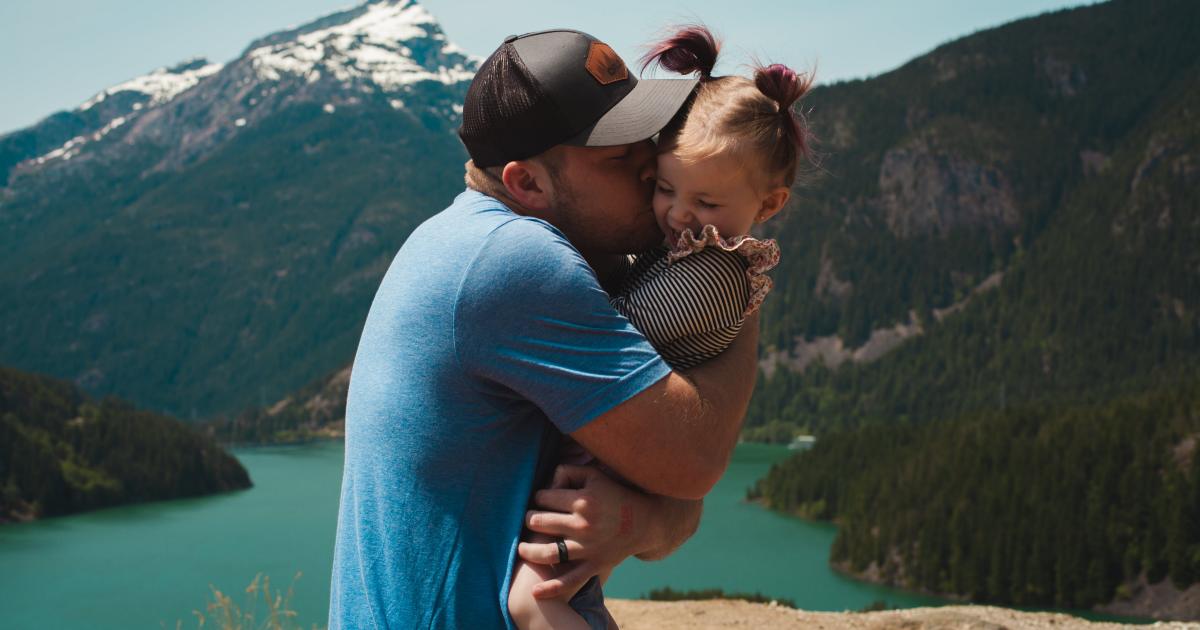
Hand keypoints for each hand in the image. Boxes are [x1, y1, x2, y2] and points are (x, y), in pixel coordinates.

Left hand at [518, 464, 649, 598]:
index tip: (542, 500)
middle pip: (540, 523)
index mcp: (583, 500)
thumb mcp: (594, 475)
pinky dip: (551, 588)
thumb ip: (568, 471)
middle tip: (530, 520)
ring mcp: (588, 548)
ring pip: (548, 553)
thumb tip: (546, 482)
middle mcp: (583, 525)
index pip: (544, 498)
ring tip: (522, 548)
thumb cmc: (615, 494)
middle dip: (530, 520)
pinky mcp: (594, 565)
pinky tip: (535, 591)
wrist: (645, 522)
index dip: (539, 497)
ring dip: (529, 550)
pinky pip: (569, 580)